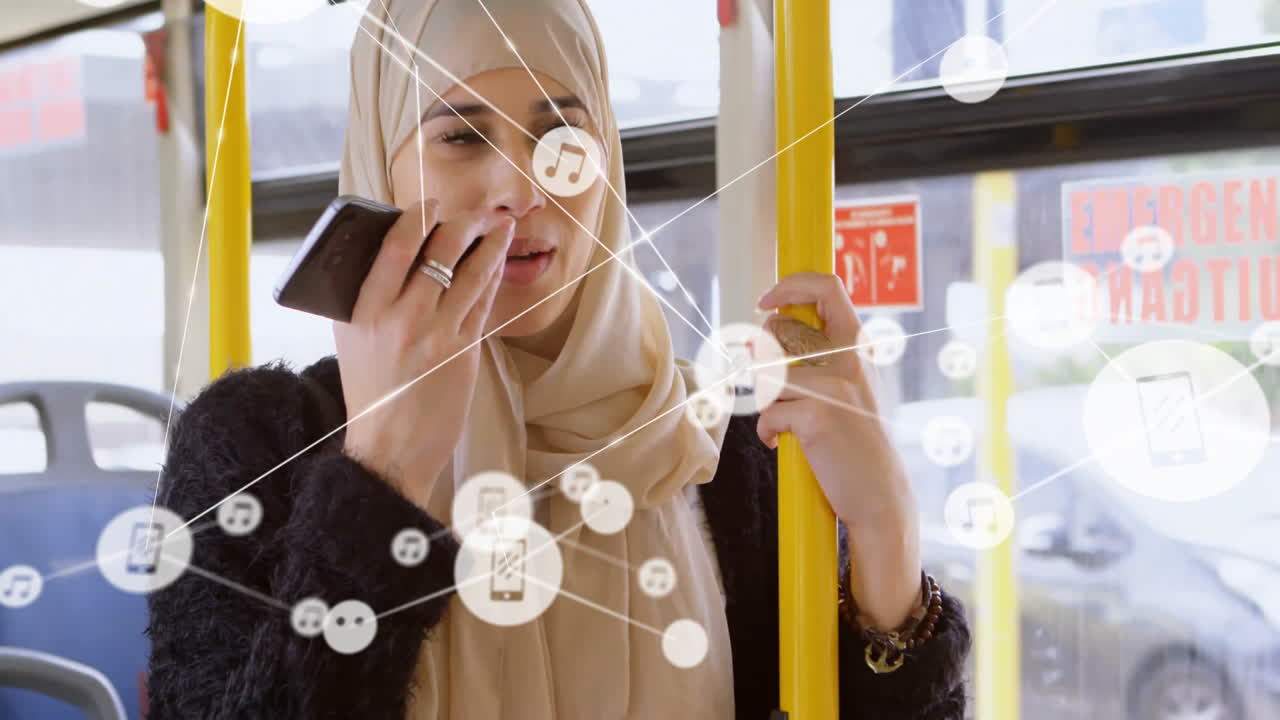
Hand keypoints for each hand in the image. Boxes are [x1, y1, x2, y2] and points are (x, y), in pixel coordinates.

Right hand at [334, 199, 514, 507]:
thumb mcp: (350, 338)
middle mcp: (401, 319)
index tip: (431, 203)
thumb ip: (366, 296)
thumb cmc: (370, 390)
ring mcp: (436, 335)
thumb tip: (392, 251)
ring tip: (501, 228)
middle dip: (464, 223)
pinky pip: (482, 303)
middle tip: (477, 212)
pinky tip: (496, 264)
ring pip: (470, 274)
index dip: (418, 216)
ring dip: (490, 245)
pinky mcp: (463, 352)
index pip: (395, 246)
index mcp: (364, 311)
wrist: (388, 448)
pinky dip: (491, 278)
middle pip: (439, 252)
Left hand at [755, 272, 921, 630]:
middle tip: (774, 387)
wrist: (879, 496)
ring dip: (766, 400)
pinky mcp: (818, 416)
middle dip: (762, 357)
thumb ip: (820, 358)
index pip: (828, 287)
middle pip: (779, 330)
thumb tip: (765, 331)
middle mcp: (849, 360)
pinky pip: (769, 412)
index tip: (766, 299)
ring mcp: (835, 387)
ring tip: (784, 422)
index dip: (791, 284)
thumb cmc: (855, 443)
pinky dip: (769, 432)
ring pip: (768, 372)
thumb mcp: (849, 389)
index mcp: (858, 348)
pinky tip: (783, 445)